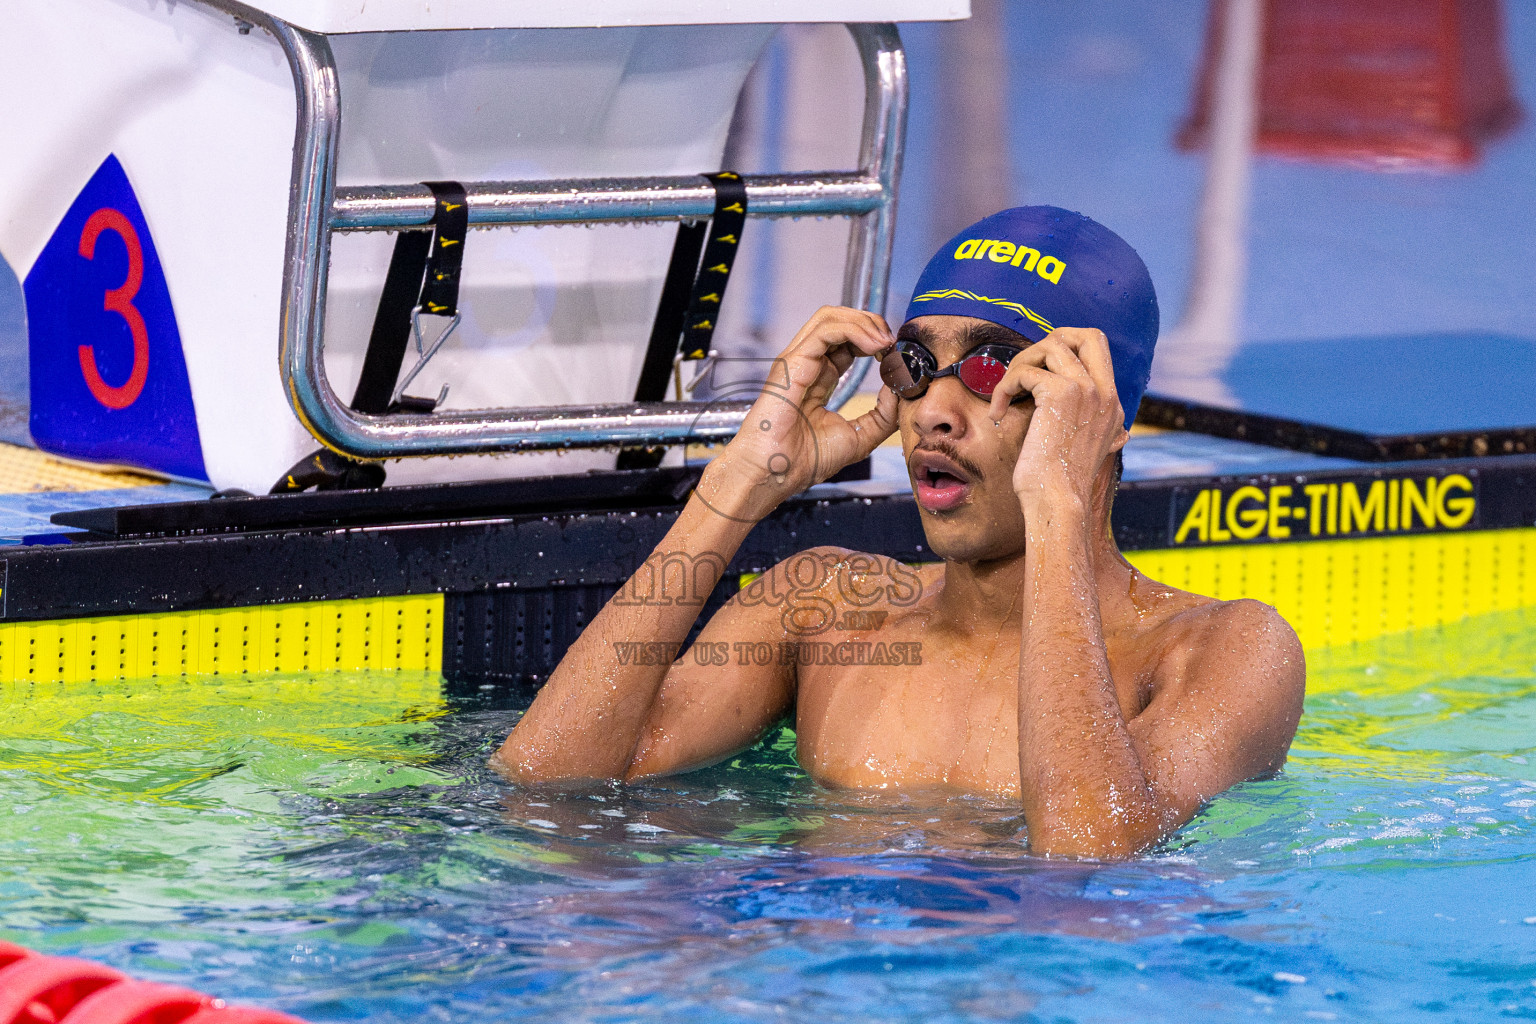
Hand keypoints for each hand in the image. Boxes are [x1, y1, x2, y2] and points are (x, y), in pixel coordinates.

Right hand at [701, 306, 898, 521]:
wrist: (775, 474)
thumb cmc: (804, 461)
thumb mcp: (859, 436)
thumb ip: (883, 414)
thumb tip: (900, 389)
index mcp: (819, 379)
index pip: (847, 342)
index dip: (874, 341)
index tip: (896, 356)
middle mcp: (807, 365)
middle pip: (839, 321)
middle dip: (872, 323)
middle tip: (894, 343)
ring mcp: (798, 360)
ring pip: (830, 317)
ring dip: (864, 322)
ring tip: (885, 342)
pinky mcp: (793, 362)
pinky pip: (826, 330)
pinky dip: (855, 330)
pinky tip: (874, 347)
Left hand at [985, 327, 1127, 516]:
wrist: (1057, 503)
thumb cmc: (1061, 484)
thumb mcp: (1095, 456)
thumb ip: (1108, 437)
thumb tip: (1123, 434)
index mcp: (1112, 405)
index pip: (1098, 351)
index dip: (1065, 351)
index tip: (1037, 375)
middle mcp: (1105, 394)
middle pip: (1087, 334)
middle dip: (1050, 341)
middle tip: (1025, 370)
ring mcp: (1087, 391)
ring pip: (1051, 345)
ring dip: (1020, 364)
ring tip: (1007, 393)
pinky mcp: (1062, 394)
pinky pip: (1025, 370)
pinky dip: (1005, 386)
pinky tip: (999, 411)